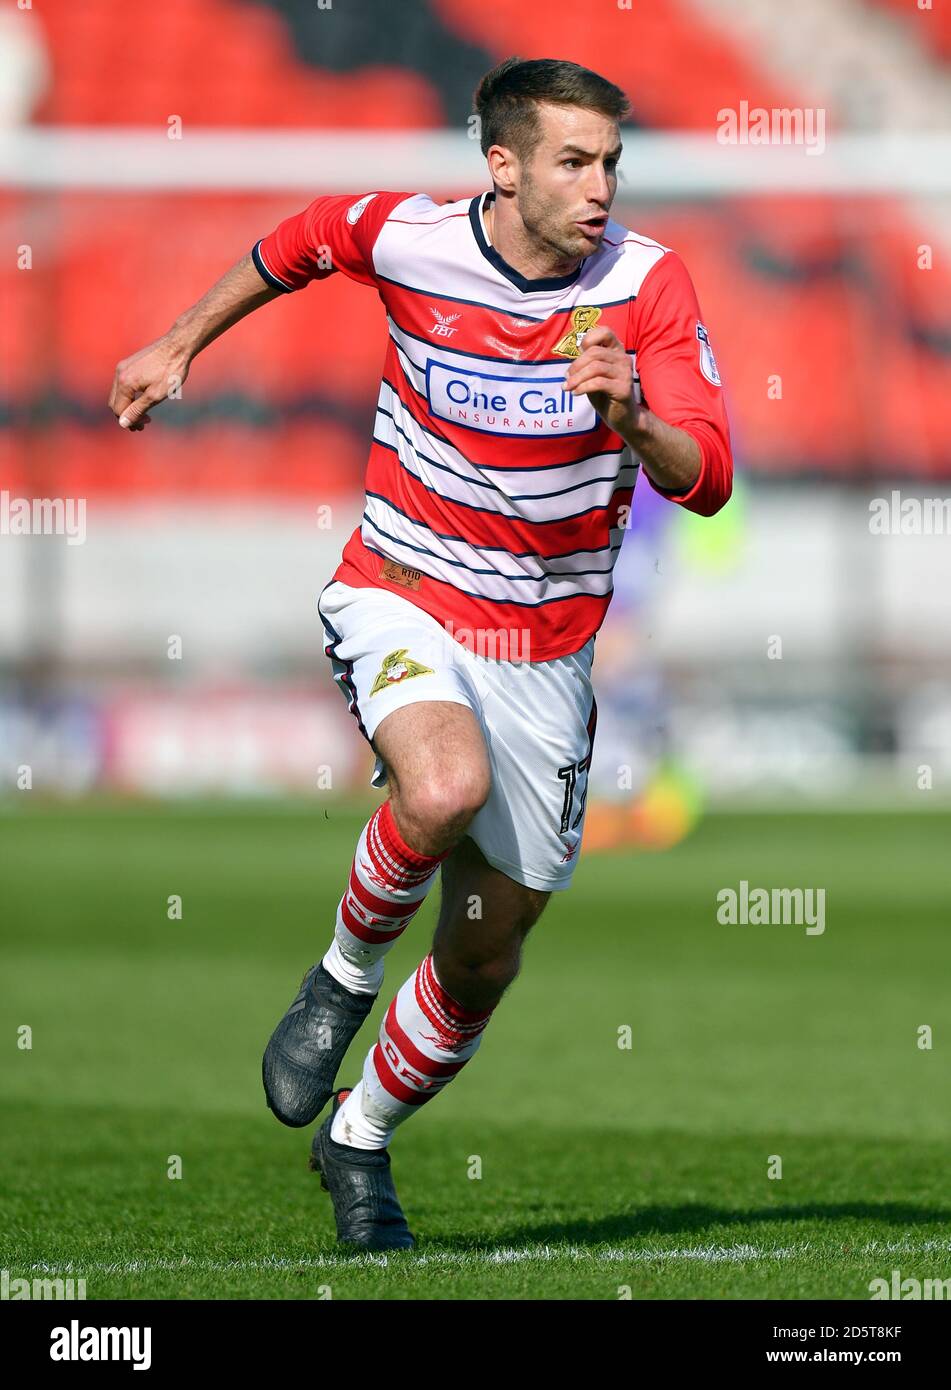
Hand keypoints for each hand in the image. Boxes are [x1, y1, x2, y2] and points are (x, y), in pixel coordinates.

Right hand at [108, 335, 190, 430]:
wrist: (177, 346)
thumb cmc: (170, 371)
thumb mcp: (156, 395)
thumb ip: (138, 410)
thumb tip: (123, 423)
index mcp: (124, 383)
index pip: (118, 409)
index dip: (129, 421)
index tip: (144, 426)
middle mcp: (119, 373)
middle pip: (115, 402)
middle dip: (126, 415)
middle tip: (143, 424)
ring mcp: (123, 366)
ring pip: (119, 393)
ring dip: (128, 405)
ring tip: (145, 414)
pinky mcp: (129, 363)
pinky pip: (124, 384)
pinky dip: (130, 395)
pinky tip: (144, 398)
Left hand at [563, 325, 644, 440]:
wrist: (622, 416)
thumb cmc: (605, 394)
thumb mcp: (593, 374)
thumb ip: (586, 362)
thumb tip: (573, 358)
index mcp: (616, 351)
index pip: (605, 332)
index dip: (589, 338)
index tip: (578, 353)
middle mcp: (623, 358)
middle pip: (594, 352)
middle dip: (576, 365)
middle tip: (566, 378)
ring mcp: (625, 373)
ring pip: (595, 367)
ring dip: (576, 378)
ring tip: (568, 387)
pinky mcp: (623, 388)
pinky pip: (598, 383)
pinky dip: (583, 387)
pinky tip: (576, 393)